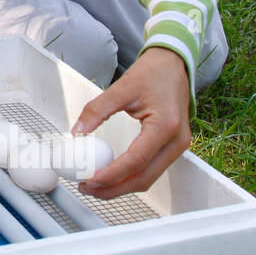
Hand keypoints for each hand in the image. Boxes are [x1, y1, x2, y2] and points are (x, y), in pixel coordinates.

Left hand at [70, 46, 191, 197]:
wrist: (173, 65)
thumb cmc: (152, 74)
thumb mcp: (121, 87)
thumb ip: (97, 109)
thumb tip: (77, 132)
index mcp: (165, 126)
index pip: (136, 160)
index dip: (111, 174)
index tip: (89, 179)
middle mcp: (176, 141)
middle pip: (144, 178)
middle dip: (114, 189)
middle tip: (87, 188)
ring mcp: (177, 147)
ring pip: (149, 178)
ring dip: (121, 186)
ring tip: (95, 185)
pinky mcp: (172, 148)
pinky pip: (151, 170)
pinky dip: (130, 177)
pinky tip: (111, 176)